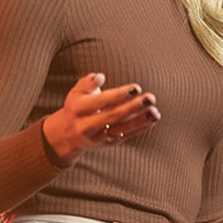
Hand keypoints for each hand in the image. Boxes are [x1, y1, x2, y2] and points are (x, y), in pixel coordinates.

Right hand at [42, 73, 160, 165]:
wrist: (67, 134)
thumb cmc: (77, 105)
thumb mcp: (77, 91)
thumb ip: (88, 82)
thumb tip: (100, 77)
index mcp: (78, 109)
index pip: (101, 101)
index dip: (119, 95)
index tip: (137, 88)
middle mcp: (86, 125)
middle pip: (113, 116)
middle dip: (133, 107)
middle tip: (151, 98)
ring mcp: (97, 137)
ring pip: (121, 130)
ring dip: (140, 121)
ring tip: (155, 111)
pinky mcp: (107, 144)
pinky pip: (126, 137)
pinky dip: (140, 128)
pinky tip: (152, 119)